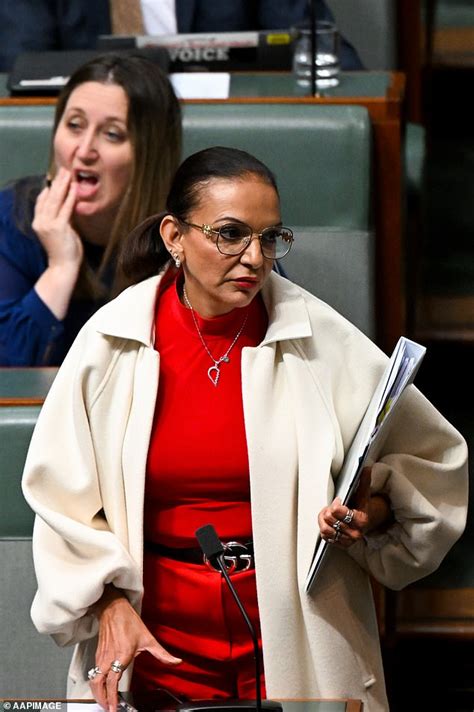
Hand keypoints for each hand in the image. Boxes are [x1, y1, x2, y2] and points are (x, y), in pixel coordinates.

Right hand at [32, 168, 82, 268]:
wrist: (62, 267)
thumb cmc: (63, 251)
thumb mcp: (60, 231)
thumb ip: (61, 218)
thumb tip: (66, 205)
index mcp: (39, 222)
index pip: (41, 201)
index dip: (49, 188)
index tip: (56, 177)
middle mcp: (41, 221)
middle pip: (48, 197)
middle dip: (57, 182)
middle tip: (64, 169)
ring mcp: (48, 224)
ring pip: (55, 200)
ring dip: (63, 185)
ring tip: (68, 174)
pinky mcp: (59, 228)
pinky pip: (66, 209)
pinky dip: (70, 197)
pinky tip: (74, 188)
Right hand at [90, 589, 180, 711]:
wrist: (113, 607)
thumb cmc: (128, 621)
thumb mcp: (148, 638)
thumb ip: (162, 653)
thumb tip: (176, 661)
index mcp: (121, 656)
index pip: (113, 682)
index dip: (112, 698)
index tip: (115, 708)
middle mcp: (108, 658)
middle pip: (98, 685)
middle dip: (102, 700)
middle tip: (108, 709)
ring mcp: (101, 656)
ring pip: (94, 680)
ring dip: (97, 693)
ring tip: (104, 702)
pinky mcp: (98, 654)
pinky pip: (94, 672)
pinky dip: (96, 683)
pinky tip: (102, 686)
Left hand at [318, 467, 371, 547]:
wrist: (366, 522)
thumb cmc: (362, 507)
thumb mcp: (363, 494)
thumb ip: (364, 481)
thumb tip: (366, 468)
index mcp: (361, 520)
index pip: (337, 511)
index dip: (335, 504)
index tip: (338, 501)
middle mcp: (355, 533)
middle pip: (330, 519)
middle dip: (328, 510)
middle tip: (332, 507)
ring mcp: (348, 541)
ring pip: (325, 529)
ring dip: (323, 520)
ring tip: (328, 514)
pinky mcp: (341, 545)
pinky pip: (325, 537)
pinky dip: (324, 528)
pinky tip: (329, 523)